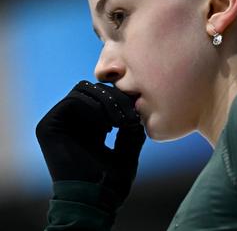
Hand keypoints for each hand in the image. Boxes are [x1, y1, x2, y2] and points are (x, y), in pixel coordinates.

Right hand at [36, 81, 145, 210]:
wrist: (95, 199)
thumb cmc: (112, 180)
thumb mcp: (129, 149)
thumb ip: (131, 129)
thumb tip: (136, 110)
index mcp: (90, 127)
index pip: (103, 96)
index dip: (121, 99)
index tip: (136, 114)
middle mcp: (73, 123)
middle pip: (93, 89)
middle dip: (115, 98)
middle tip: (129, 117)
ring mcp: (59, 123)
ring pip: (83, 90)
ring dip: (106, 101)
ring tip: (119, 122)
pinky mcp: (48, 126)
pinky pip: (72, 100)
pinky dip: (93, 106)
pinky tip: (106, 124)